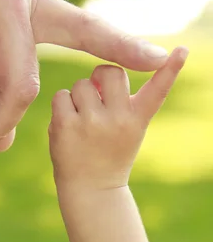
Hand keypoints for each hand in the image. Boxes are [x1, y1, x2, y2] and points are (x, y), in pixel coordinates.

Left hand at [49, 47, 188, 190]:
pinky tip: (67, 127)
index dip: (171, 69)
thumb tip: (101, 74)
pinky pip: (61, 96)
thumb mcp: (129, 130)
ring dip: (79, 98)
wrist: (91, 190)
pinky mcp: (66, 126)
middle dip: (100, 79)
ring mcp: (91, 122)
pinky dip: (62, 108)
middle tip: (98, 100)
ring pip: (81, 84)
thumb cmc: (110, 153)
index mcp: (137, 119)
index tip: (181, 51)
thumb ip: (122, 100)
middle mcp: (118, 119)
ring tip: (83, 122)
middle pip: (109, 71)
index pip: (157, 89)